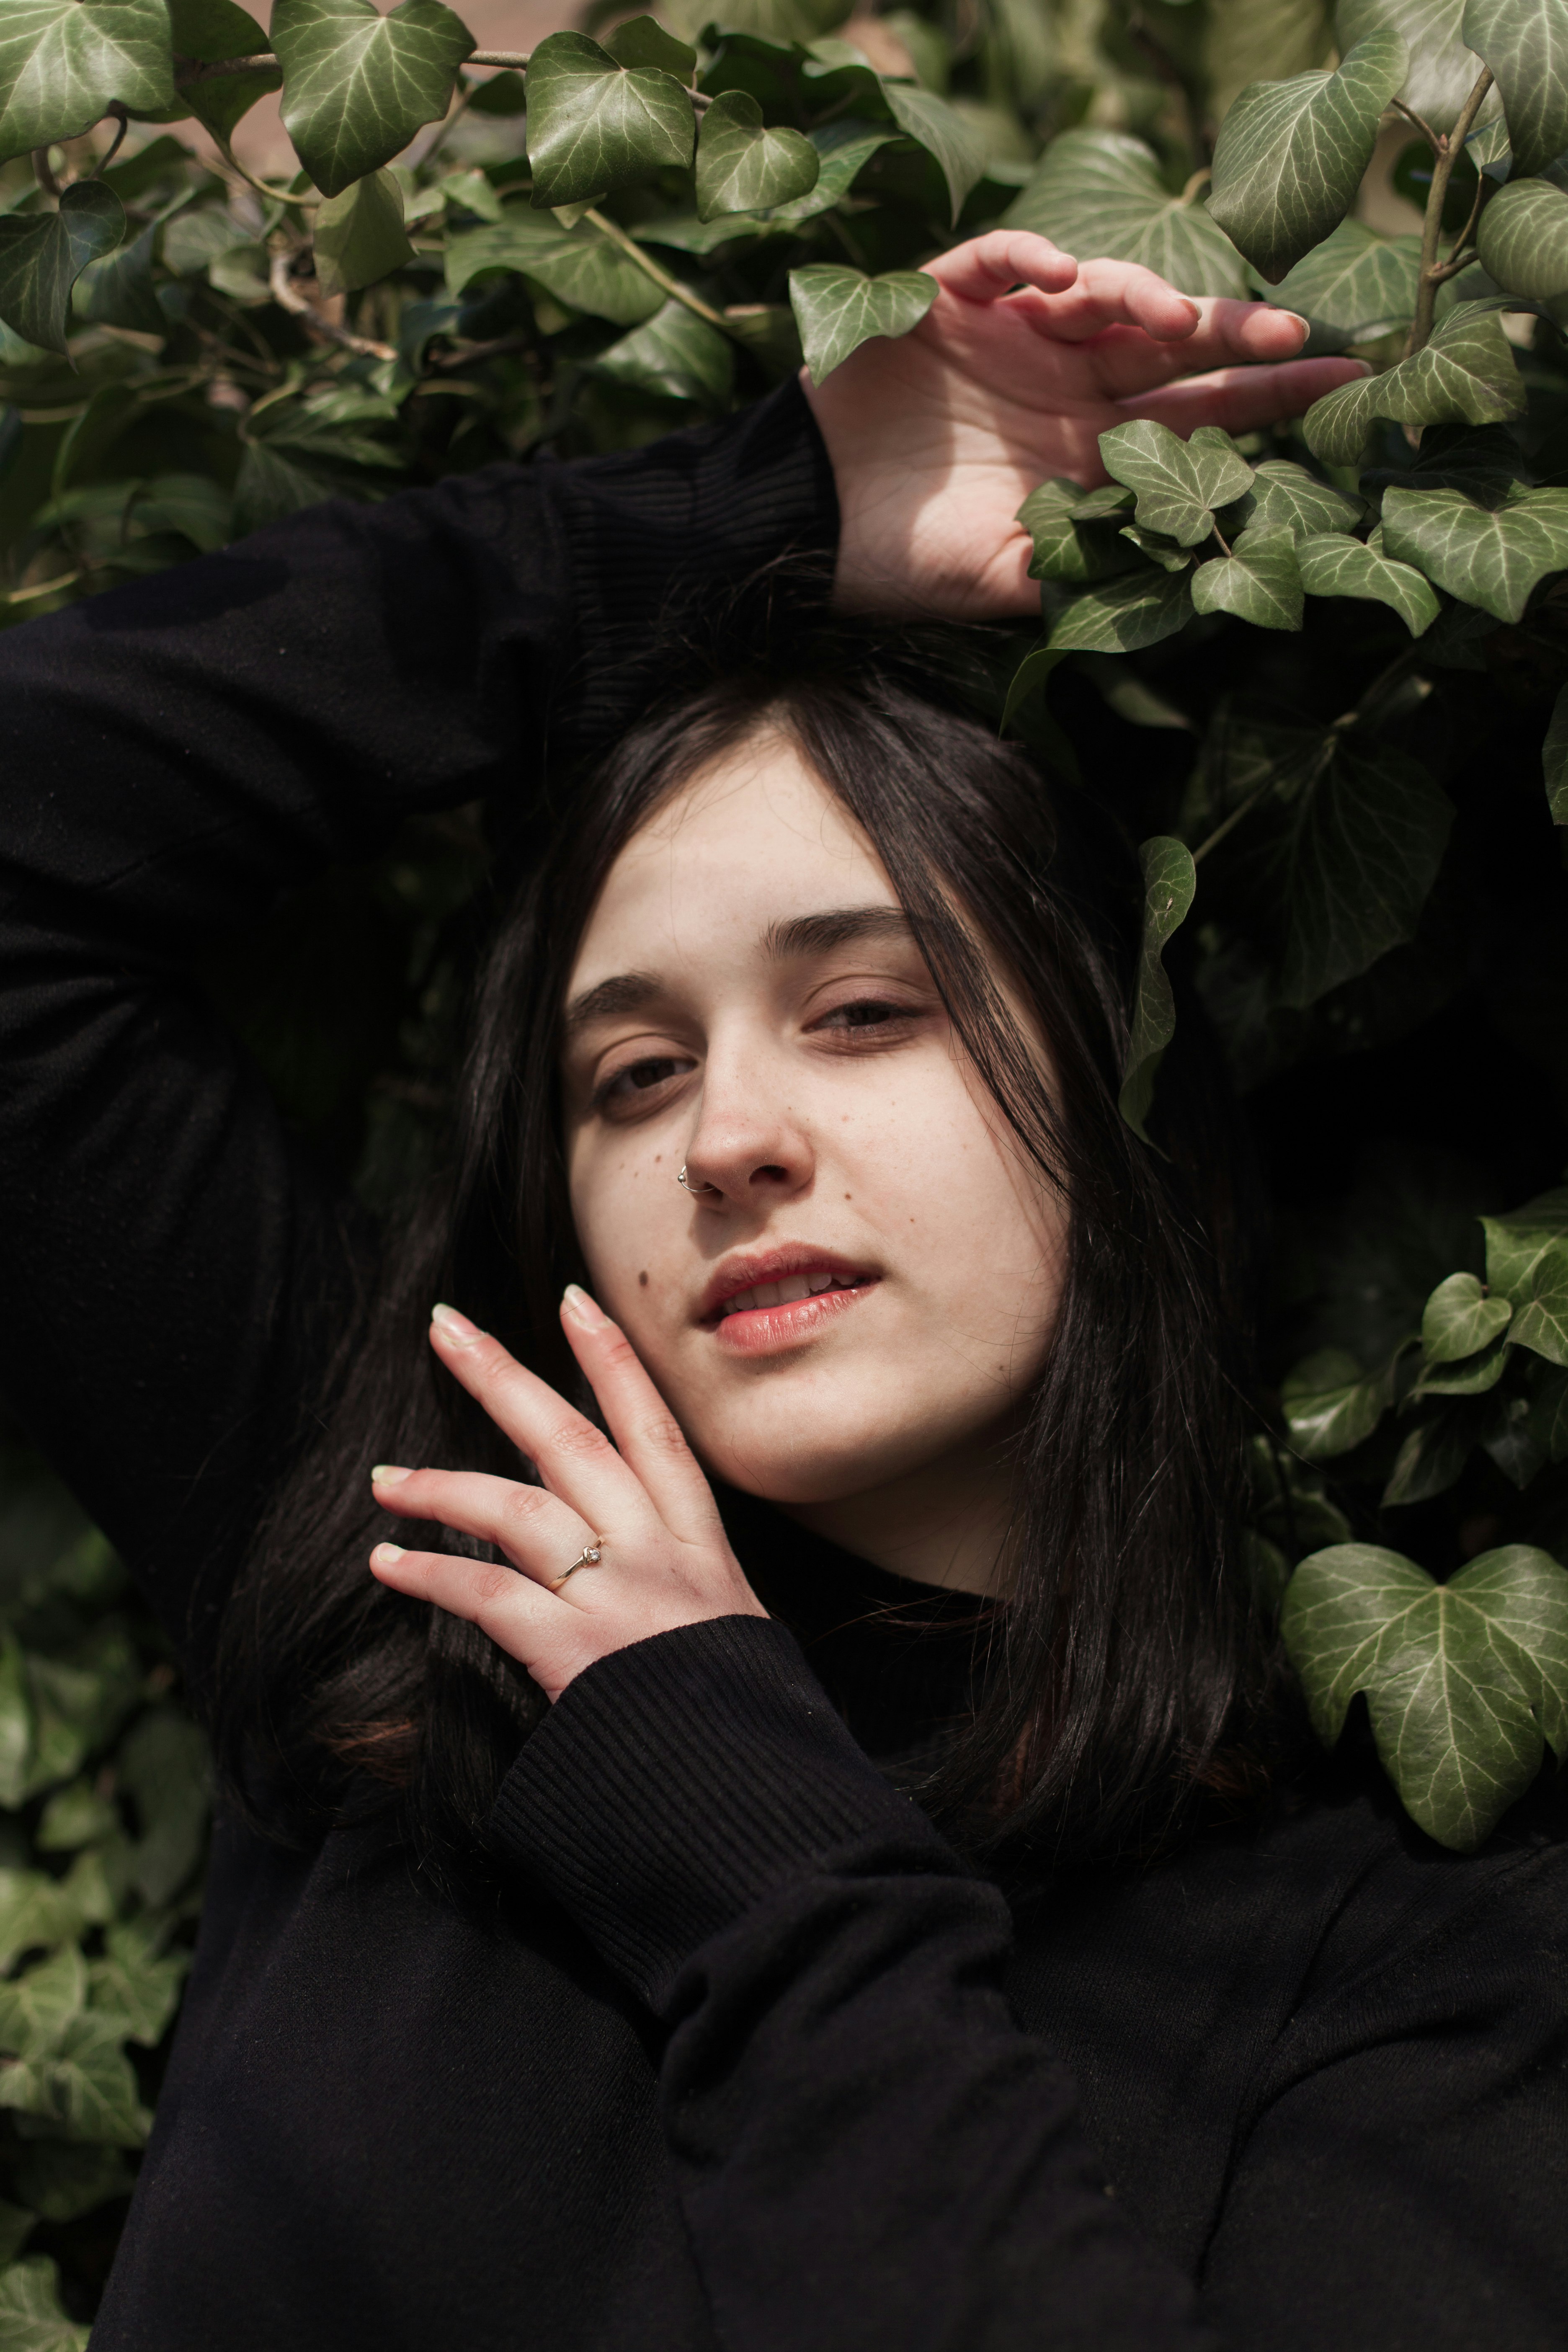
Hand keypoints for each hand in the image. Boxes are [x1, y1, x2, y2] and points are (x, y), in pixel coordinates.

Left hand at [367, 1293, 764, 1701]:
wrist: (754, 1798)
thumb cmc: (743, 1728)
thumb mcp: (732, 1633)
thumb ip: (681, 1587)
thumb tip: (630, 1557)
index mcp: (701, 1547)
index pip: (654, 1430)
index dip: (613, 1361)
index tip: (573, 1302)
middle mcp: (660, 1556)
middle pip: (571, 1440)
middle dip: (502, 1376)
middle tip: (446, 1327)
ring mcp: (619, 1600)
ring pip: (519, 1509)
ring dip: (443, 1486)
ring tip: (385, 1479)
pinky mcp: (576, 1654)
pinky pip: (487, 1595)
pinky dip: (431, 1575)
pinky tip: (390, 1562)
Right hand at [803, 227, 1368, 620]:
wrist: (804, 530)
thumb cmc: (904, 564)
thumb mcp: (1012, 581)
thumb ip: (1094, 561)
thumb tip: (1195, 566)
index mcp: (1087, 448)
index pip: (1193, 411)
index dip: (1265, 395)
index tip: (1338, 386)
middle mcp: (1061, 383)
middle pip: (1167, 342)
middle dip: (1231, 332)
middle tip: (1286, 334)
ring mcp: (1007, 336)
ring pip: (1096, 290)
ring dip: (1140, 291)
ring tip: (1167, 314)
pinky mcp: (946, 303)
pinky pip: (999, 258)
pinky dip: (1030, 254)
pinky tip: (1060, 273)